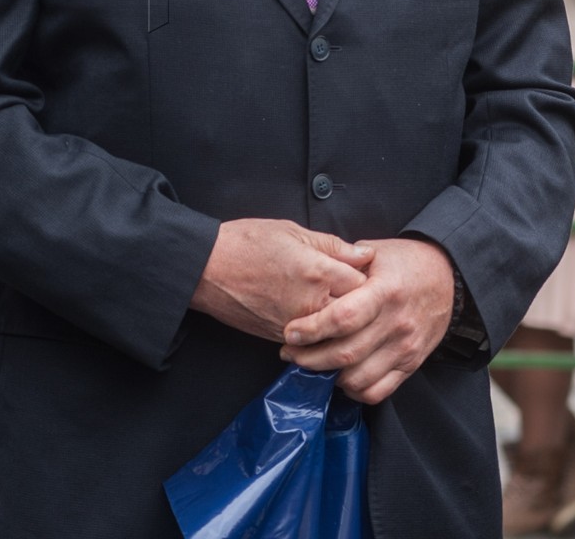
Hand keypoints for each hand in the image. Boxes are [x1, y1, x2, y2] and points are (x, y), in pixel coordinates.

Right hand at [191, 218, 373, 342]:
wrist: (205, 269)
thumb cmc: (246, 242)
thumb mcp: (294, 231)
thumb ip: (334, 246)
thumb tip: (365, 254)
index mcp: (319, 271)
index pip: (365, 285)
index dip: (369, 280)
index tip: (367, 275)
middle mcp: (311, 303)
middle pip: (356, 315)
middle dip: (362, 307)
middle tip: (361, 297)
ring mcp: (295, 324)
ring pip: (335, 334)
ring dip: (342, 326)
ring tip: (343, 312)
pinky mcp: (279, 337)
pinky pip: (311, 342)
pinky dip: (320, 336)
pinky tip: (321, 324)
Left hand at [280, 237, 456, 403]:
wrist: (449, 277)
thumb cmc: (406, 262)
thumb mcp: (377, 251)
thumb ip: (345, 261)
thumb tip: (310, 271)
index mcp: (385, 291)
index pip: (344, 318)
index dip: (312, 329)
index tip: (291, 332)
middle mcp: (397, 323)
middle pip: (345, 354)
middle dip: (308, 358)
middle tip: (290, 352)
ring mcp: (406, 348)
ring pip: (358, 378)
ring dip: (328, 377)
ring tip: (313, 364)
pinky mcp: (411, 364)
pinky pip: (377, 392)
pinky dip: (354, 391)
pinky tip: (341, 377)